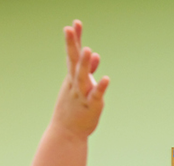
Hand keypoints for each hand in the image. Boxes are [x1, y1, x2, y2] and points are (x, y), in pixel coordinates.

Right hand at [52, 20, 109, 138]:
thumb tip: (94, 55)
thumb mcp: (79, 86)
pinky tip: (106, 79)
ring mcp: (82, 94)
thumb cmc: (73, 108)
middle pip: (72, 61)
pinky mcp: (91, 106)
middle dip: (72, 45)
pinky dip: (100, 87)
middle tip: (70, 28)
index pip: (71, 55)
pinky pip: (96, 95)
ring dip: (84, 64)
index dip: (73, 40)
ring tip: (89, 50)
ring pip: (82, 78)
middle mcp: (75, 83)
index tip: (73, 24)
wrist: (67, 133)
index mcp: (72, 77)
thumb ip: (88, 70)